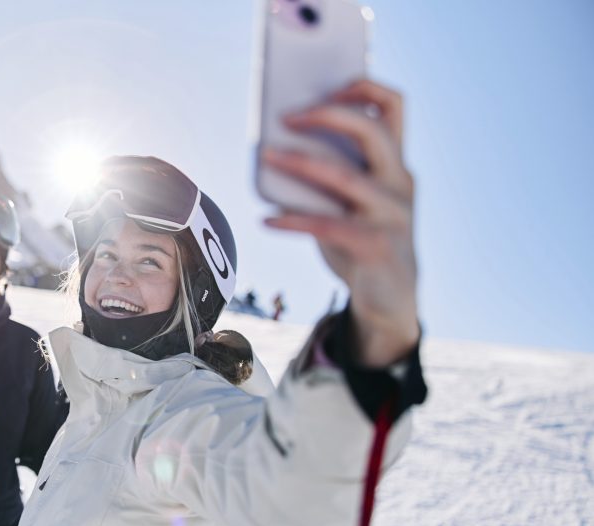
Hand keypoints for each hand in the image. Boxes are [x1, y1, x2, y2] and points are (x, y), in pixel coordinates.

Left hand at [262, 79, 418, 365]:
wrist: (390, 300)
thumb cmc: (361, 241)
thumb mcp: (349, 204)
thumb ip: (327, 177)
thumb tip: (275, 149)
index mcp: (395, 165)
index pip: (393, 107)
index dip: (363, 88)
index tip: (326, 85)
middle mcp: (399, 184)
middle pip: (372, 131)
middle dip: (326, 115)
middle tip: (285, 117)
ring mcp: (392, 215)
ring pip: (345, 176)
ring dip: (300, 162)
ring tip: (266, 156)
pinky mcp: (376, 246)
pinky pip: (327, 225)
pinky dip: (293, 219)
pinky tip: (267, 218)